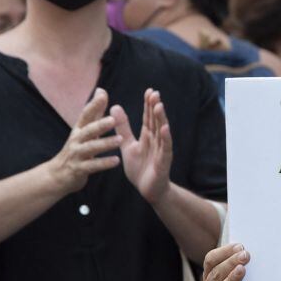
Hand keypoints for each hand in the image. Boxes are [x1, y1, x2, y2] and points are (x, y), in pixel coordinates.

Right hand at [46, 88, 121, 194]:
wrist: (58, 175)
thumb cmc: (76, 149)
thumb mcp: (84, 129)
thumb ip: (95, 112)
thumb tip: (101, 90)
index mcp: (79, 129)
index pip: (85, 114)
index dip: (93, 104)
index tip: (103, 94)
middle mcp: (76, 140)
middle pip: (88, 130)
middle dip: (100, 124)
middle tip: (114, 119)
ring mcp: (77, 155)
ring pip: (91, 148)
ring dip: (105, 144)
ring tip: (120, 140)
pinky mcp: (79, 169)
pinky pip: (92, 166)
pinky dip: (104, 163)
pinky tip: (116, 161)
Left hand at [113, 88, 172, 205]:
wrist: (147, 190)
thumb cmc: (140, 168)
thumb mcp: (127, 144)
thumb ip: (123, 127)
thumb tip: (115, 107)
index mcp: (147, 136)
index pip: (148, 117)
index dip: (148, 105)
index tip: (149, 91)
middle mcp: (156, 141)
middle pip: (156, 121)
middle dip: (155, 107)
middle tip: (154, 93)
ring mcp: (161, 150)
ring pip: (162, 132)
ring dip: (161, 119)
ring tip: (159, 106)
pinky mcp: (163, 162)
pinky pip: (165, 149)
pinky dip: (166, 138)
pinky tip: (165, 128)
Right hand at [201, 243, 250, 280]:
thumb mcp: (238, 273)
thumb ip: (240, 262)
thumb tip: (248, 248)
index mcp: (209, 275)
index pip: (210, 260)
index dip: (224, 252)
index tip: (240, 246)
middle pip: (216, 274)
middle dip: (231, 263)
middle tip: (246, 255)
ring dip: (230, 280)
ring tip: (242, 270)